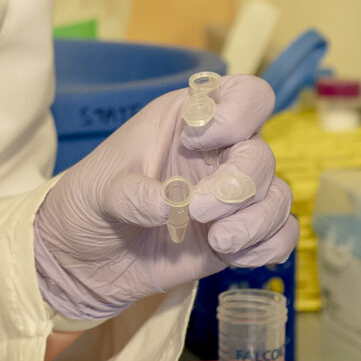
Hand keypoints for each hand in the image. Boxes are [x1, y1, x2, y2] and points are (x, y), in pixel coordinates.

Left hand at [32, 76, 296, 323]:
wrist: (81, 265)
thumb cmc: (87, 207)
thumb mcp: (96, 190)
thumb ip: (130, 193)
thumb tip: (170, 205)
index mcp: (188, 121)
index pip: (246, 95)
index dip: (238, 114)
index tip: (197, 140)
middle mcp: (218, 155)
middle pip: (262, 154)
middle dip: (239, 185)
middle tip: (199, 210)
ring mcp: (230, 199)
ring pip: (278, 196)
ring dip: (257, 221)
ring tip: (219, 241)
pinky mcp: (236, 238)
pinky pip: (279, 235)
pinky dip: (268, 246)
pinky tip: (234, 257)